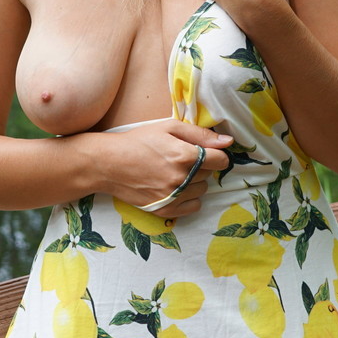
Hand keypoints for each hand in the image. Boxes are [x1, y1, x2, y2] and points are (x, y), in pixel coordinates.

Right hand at [89, 119, 231, 218]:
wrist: (109, 164)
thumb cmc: (138, 141)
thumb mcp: (168, 127)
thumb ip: (200, 134)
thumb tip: (228, 142)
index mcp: (184, 155)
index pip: (220, 160)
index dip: (216, 154)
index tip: (208, 153)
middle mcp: (181, 178)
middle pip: (210, 174)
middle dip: (202, 165)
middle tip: (182, 158)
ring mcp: (174, 196)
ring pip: (202, 190)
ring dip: (195, 181)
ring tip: (176, 172)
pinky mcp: (165, 209)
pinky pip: (194, 207)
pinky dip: (190, 198)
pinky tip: (177, 188)